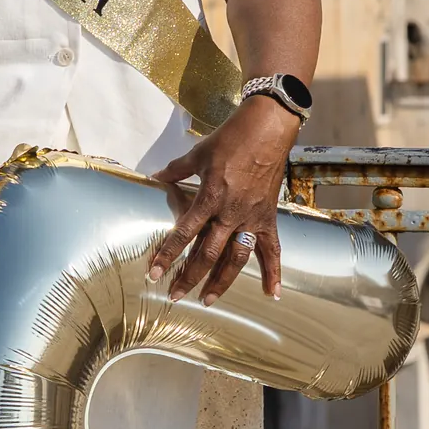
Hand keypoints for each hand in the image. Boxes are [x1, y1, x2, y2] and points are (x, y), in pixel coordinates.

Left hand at [146, 95, 299, 300]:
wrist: (268, 128)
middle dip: (190, 277)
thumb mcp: (198, 153)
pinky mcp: (269, 218)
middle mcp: (231, 213)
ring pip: (236, 258)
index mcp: (210, 197)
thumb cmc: (232, 137)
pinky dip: (274, 272)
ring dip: (222, 281)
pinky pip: (273, 249)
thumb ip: (176, 170)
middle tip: (176, 296)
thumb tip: (156, 176)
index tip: (154, 273)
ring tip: (208, 299)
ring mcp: (252, 218)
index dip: (167, 254)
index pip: (184, 232)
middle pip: (208, 253)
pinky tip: (271, 294)